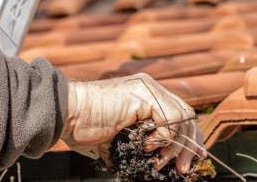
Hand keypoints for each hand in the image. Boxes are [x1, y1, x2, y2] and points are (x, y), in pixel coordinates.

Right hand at [62, 73, 205, 173]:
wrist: (66, 114)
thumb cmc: (83, 127)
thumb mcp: (119, 136)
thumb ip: (140, 141)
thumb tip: (156, 163)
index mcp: (145, 95)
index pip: (179, 114)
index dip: (188, 139)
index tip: (190, 160)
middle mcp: (150, 88)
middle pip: (186, 115)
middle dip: (190, 145)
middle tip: (183, 168)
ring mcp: (147, 88)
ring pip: (182, 117)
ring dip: (176, 146)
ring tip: (161, 161)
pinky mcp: (142, 94)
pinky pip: (169, 118)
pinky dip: (165, 137)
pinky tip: (149, 146)